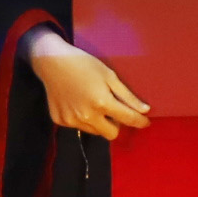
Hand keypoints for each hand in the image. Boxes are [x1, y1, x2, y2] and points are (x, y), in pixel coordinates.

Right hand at [29, 32, 148, 138]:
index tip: (145, 122)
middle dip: (117, 125)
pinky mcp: (60, 121)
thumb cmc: (84, 64)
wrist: (51, 62)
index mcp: (101, 103)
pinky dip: (83, 119)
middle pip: (111, 134)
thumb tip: (144, 111)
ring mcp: (71, 121)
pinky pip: (78, 127)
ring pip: (95, 131)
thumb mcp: (109, 75)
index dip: (140, 122)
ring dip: (99, 122)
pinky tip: (77, 103)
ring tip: (93, 103)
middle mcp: (87, 116)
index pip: (128, 119)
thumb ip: (127, 96)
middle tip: (113, 110)